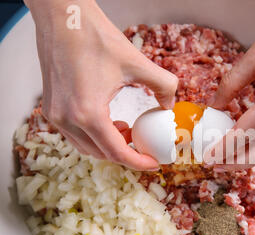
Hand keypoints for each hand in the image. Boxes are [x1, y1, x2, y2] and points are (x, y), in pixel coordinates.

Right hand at [25, 0, 177, 169]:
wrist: (64, 18)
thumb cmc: (95, 37)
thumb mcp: (138, 63)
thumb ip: (164, 85)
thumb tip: (170, 105)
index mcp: (88, 113)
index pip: (117, 153)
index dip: (138, 162)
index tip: (154, 163)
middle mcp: (67, 119)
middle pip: (101, 154)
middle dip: (126, 154)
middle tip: (144, 145)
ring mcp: (55, 115)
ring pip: (86, 147)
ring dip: (109, 146)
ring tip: (128, 131)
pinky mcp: (51, 108)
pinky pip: (74, 135)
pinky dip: (94, 136)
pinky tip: (110, 122)